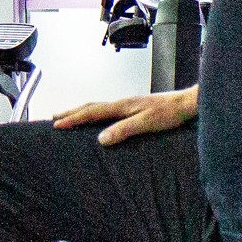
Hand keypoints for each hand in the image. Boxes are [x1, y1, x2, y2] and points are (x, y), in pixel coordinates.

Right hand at [52, 89, 197, 146]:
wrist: (187, 104)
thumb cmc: (170, 113)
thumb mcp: (146, 123)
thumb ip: (123, 130)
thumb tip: (101, 139)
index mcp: (121, 105)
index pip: (91, 112)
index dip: (72, 118)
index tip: (56, 124)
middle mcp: (122, 103)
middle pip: (90, 106)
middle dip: (71, 112)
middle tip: (54, 117)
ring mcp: (127, 104)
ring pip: (98, 107)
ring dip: (81, 111)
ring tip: (70, 116)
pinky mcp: (134, 108)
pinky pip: (107, 110)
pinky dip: (95, 113)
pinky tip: (97, 120)